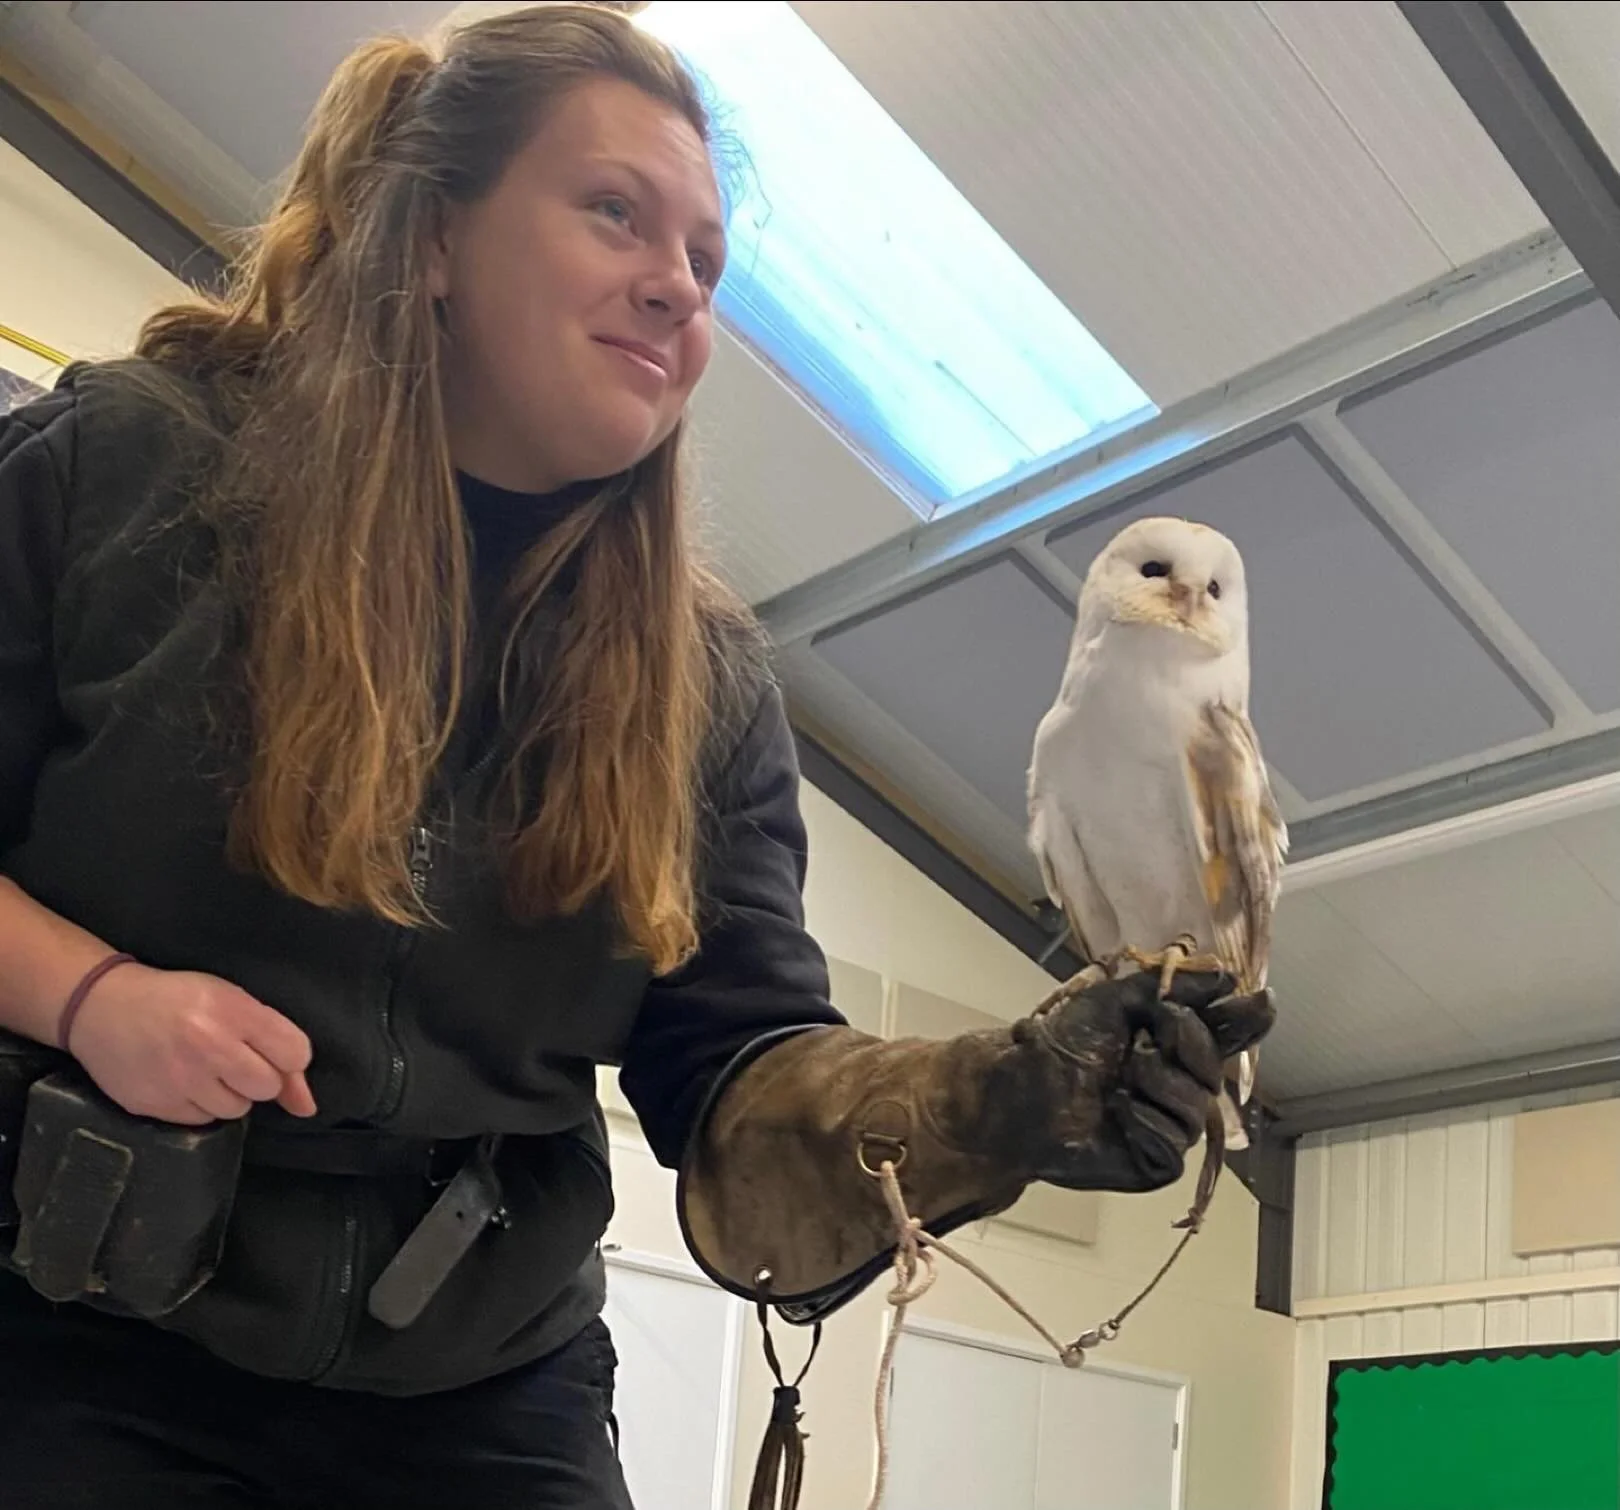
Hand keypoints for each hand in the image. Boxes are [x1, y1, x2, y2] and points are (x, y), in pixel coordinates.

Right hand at [66, 963, 317, 1124]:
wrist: (102, 1006)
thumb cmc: (176, 999)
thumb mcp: (230, 1001)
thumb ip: (275, 1044)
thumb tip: (307, 1106)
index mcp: (232, 1010)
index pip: (295, 1053)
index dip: (289, 1057)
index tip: (272, 1051)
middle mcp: (209, 1045)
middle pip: (267, 1087)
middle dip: (258, 1077)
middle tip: (233, 1060)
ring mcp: (180, 1079)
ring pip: (237, 1109)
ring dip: (229, 1094)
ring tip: (204, 1070)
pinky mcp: (155, 1105)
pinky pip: (202, 1121)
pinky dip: (199, 1106)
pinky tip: (181, 1081)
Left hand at [1030, 970, 1273, 1192]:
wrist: (1021, 1090)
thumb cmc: (1062, 1043)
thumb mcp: (1114, 1000)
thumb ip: (1170, 988)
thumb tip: (1226, 976)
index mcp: (1173, 1045)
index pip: (1227, 1034)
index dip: (1245, 1020)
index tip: (1261, 1003)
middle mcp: (1179, 1085)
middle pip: (1217, 1068)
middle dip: (1188, 1045)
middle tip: (1150, 1034)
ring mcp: (1170, 1126)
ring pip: (1198, 1107)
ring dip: (1159, 1083)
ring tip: (1121, 1079)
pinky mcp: (1156, 1162)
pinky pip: (1175, 1144)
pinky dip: (1146, 1121)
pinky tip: (1118, 1112)